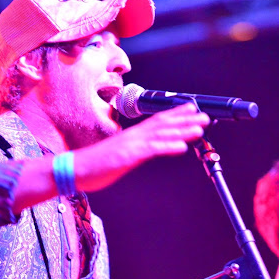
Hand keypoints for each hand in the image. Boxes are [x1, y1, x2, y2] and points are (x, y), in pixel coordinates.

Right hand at [74, 103, 208, 191]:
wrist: (74, 169)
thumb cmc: (95, 165)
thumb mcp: (120, 156)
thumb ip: (135, 151)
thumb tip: (146, 150)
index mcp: (132, 136)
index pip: (157, 120)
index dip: (176, 114)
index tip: (192, 109)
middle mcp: (133, 136)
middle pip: (163, 124)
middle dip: (185, 119)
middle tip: (204, 116)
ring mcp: (130, 144)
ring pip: (161, 134)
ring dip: (182, 130)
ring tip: (200, 128)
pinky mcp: (127, 156)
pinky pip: (150, 150)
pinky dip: (167, 147)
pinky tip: (181, 147)